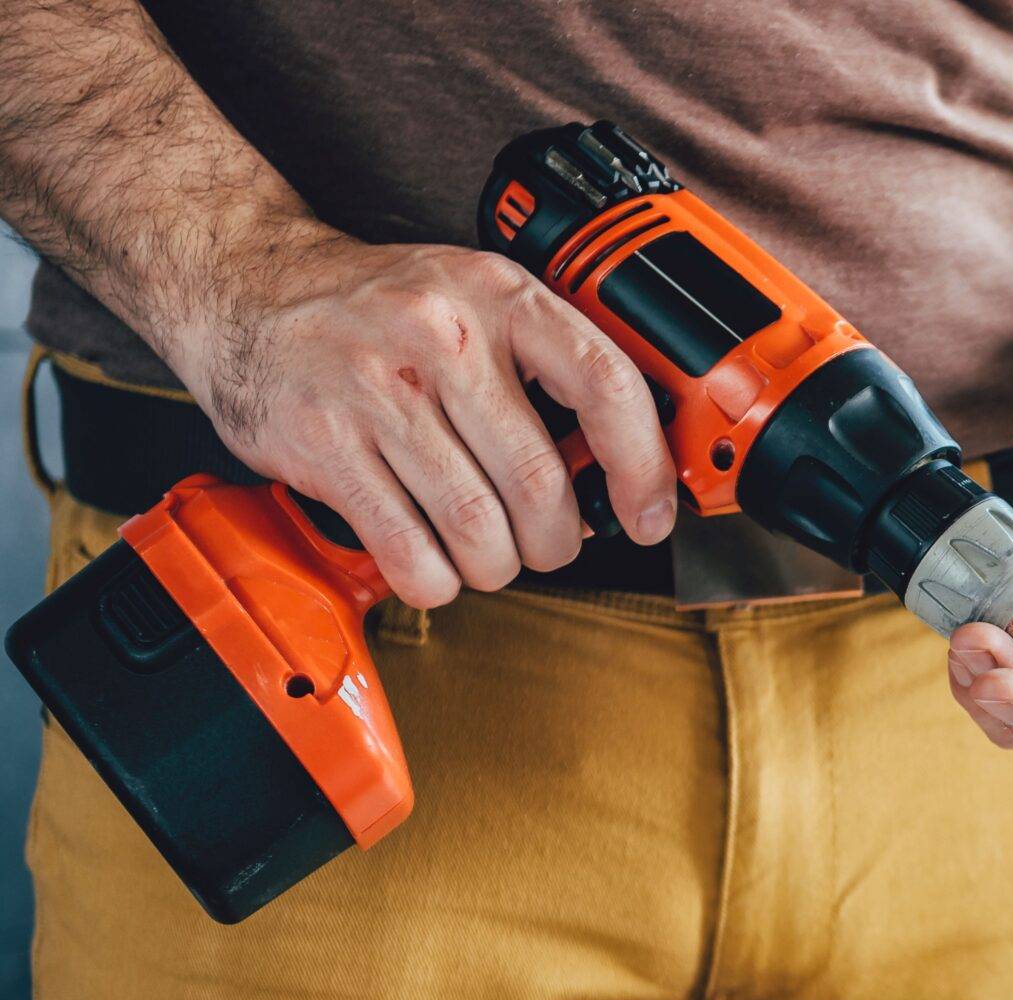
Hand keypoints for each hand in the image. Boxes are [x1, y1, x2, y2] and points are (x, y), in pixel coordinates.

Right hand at [162, 224, 676, 605]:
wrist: (244, 288)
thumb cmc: (379, 311)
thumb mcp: (477, 304)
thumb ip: (550, 372)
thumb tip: (617, 477)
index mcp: (499, 296)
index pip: (606, 386)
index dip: (643, 467)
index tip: (649, 515)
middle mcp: (441, 337)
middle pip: (541, 484)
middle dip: (556, 542)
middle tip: (545, 545)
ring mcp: (377, 391)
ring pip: (480, 530)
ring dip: (496, 567)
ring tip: (486, 554)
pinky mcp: (324, 445)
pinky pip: (411, 552)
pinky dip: (435, 580)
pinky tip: (433, 563)